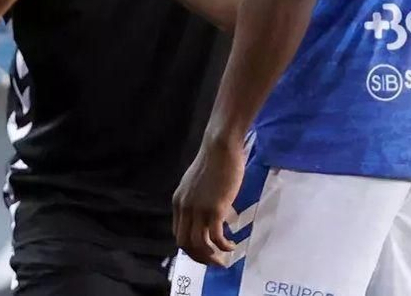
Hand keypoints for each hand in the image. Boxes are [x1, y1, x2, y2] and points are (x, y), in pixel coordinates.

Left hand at [172, 136, 244, 266]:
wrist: (220, 147)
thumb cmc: (214, 161)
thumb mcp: (199, 185)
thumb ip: (200, 200)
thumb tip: (216, 215)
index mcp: (179, 202)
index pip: (179, 234)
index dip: (191, 248)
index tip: (205, 253)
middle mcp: (184, 208)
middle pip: (185, 244)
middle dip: (200, 258)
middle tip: (214, 262)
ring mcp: (199, 209)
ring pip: (199, 244)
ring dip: (211, 257)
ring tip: (224, 259)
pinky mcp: (215, 209)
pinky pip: (216, 237)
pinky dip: (223, 246)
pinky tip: (232, 246)